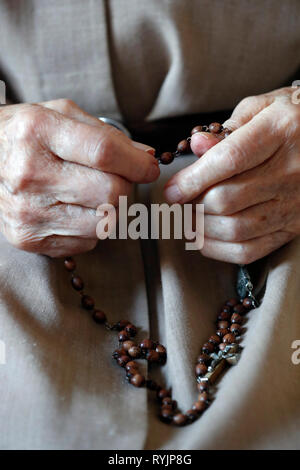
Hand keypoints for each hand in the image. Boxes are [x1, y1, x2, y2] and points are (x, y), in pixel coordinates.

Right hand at [0, 99, 158, 256]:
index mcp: (38, 133)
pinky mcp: (29, 238)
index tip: (149, 168)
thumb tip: (146, 158)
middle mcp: (29, 174)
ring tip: (91, 194)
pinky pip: (86, 241)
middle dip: (126, 187)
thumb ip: (106, 134)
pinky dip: (91, 227)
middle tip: (118, 179)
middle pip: (110, 193)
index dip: (137, 164)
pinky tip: (73, 209)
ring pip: (104, 223)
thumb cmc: (27, 135)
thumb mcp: (61, 115)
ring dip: (110, 210)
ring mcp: (27, 212)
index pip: (104, 153)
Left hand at [164, 87, 299, 263]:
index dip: (192, 179)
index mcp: (280, 132)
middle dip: (192, 205)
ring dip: (201, 228)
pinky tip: (204, 238)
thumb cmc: (293, 121)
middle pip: (226, 199)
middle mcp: (290, 171)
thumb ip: (227, 128)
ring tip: (188, 218)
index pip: (228, 160)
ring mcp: (293, 204)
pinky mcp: (293, 227)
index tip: (171, 189)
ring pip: (235, 228)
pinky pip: (250, 250)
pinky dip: (219, 249)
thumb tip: (196, 146)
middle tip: (178, 203)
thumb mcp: (263, 108)